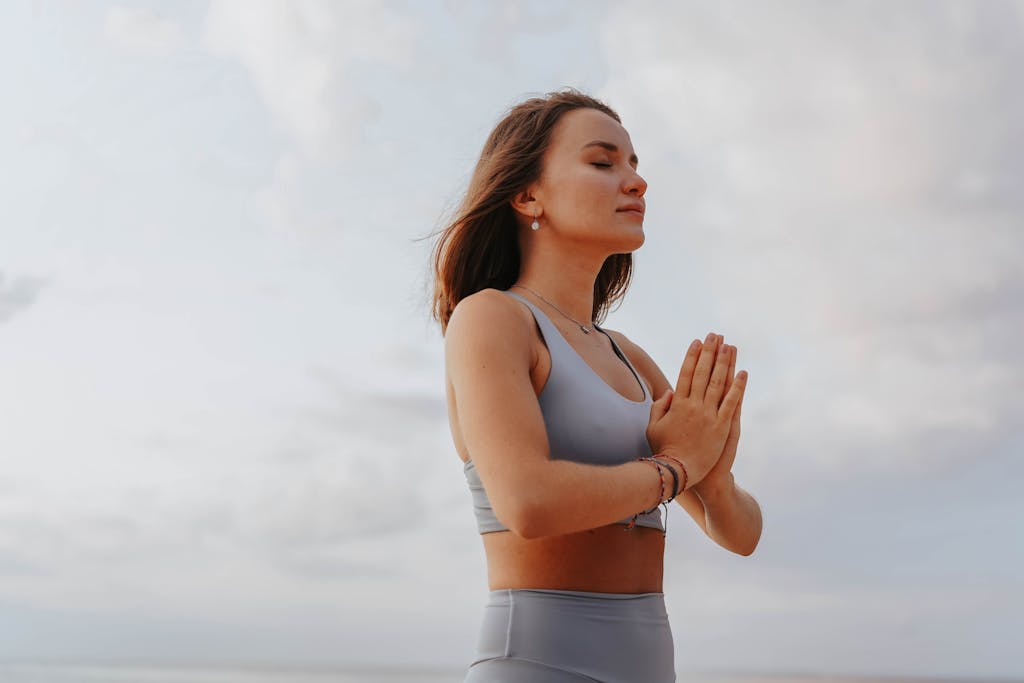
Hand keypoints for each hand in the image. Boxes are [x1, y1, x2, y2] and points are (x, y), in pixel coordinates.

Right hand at [646, 333, 746, 488]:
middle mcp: (694, 406)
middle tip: (715, 335)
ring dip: (724, 363)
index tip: (696, 342)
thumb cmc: (663, 451)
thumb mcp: (653, 427)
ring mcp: (709, 415)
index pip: (685, 374)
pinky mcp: (723, 427)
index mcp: (677, 405)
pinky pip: (732, 403)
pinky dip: (738, 387)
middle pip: (703, 373)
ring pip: (718, 383)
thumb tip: (670, 392)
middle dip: (709, 352)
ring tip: (729, 346)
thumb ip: (659, 407)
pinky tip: (743, 373)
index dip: (692, 356)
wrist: (679, 472)